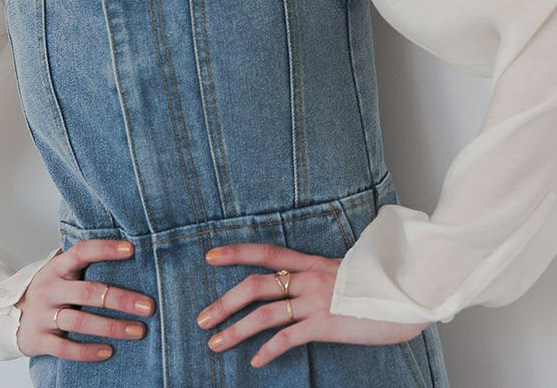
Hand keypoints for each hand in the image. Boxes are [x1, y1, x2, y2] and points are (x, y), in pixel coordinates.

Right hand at [14, 239, 155, 360]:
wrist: (8, 315)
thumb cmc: (49, 289)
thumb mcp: (61, 270)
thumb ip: (83, 262)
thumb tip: (127, 249)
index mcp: (58, 267)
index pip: (82, 251)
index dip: (106, 249)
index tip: (131, 250)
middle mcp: (50, 289)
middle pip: (88, 292)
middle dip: (120, 299)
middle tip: (148, 306)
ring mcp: (43, 315)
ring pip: (80, 322)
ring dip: (111, 327)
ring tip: (138, 331)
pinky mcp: (39, 340)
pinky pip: (66, 349)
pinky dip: (88, 351)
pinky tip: (109, 351)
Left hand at [196, 242, 429, 368]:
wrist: (413, 290)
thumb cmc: (384, 284)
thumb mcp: (348, 272)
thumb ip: (324, 276)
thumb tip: (308, 282)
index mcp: (313, 262)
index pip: (267, 252)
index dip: (236, 252)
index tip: (209, 255)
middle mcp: (310, 278)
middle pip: (256, 284)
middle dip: (224, 301)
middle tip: (201, 317)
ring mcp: (317, 301)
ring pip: (264, 313)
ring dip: (235, 329)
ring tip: (215, 342)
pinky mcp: (327, 324)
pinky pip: (289, 338)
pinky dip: (269, 350)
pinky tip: (256, 362)